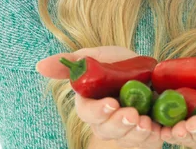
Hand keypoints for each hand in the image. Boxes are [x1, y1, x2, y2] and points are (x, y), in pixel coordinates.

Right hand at [36, 46, 162, 147]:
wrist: (153, 71)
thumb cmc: (121, 64)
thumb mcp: (98, 56)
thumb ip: (71, 62)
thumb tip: (39, 65)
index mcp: (91, 103)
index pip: (87, 112)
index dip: (98, 110)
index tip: (112, 103)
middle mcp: (104, 121)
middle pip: (105, 130)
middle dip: (118, 123)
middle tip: (133, 114)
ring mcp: (124, 130)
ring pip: (125, 138)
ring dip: (135, 132)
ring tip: (146, 121)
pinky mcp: (143, 136)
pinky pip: (145, 142)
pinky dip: (151, 137)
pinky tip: (157, 129)